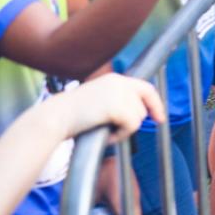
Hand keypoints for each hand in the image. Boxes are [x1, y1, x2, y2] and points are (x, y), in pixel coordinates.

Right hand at [49, 75, 164, 141]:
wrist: (55, 118)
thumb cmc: (71, 115)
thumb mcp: (97, 100)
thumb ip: (115, 101)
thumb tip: (136, 113)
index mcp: (114, 79)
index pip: (145, 88)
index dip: (155, 102)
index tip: (159, 117)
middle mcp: (120, 82)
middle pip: (145, 103)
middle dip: (143, 117)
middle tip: (142, 126)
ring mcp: (120, 93)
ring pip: (138, 117)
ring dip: (125, 129)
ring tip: (105, 131)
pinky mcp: (118, 107)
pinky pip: (132, 126)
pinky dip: (121, 135)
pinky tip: (105, 135)